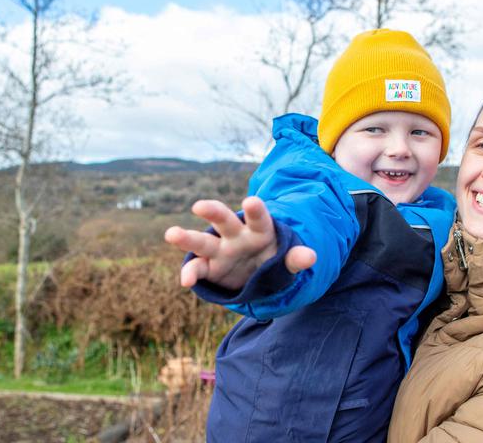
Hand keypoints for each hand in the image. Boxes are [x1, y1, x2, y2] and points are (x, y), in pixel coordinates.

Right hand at [164, 196, 316, 289]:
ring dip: (186, 238)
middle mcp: (235, 235)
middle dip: (212, 212)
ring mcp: (219, 251)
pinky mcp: (209, 267)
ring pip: (202, 241)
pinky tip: (186, 281)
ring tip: (171, 234)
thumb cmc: (272, 258)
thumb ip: (295, 258)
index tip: (250, 201)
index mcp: (258, 230)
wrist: (257, 272)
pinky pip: (197, 269)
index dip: (255, 210)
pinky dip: (190, 273)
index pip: (258, 218)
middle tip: (200, 205)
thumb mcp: (286, 260)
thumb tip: (311, 257)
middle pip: (223, 221)